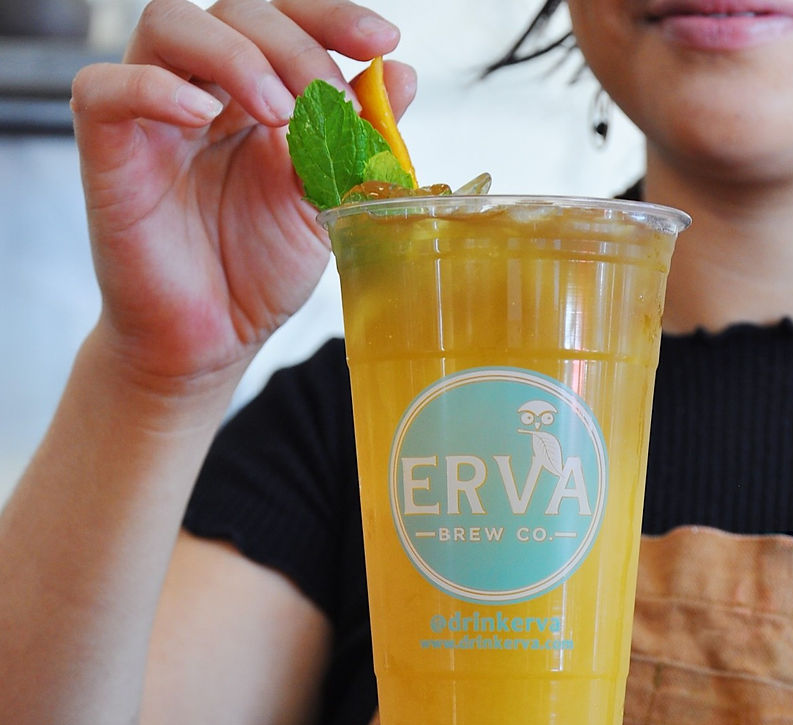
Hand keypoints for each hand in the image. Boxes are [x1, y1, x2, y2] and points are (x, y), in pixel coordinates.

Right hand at [70, 0, 415, 390]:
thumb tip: (403, 76)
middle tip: (333, 103)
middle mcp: (201, 92)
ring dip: (236, 56)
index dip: (331, 17)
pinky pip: (105, 90)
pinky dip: (154, 89)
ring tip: (280, 114)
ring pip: (169, 24)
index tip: (382, 40)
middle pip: (236, 11)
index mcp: (254, 97)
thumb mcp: (325, 201)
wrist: (214, 339)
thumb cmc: (260, 272)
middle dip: (297, 46)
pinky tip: (199, 116)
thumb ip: (356, 140)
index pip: (284, 21)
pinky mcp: (106, 151)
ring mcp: (151, 115)